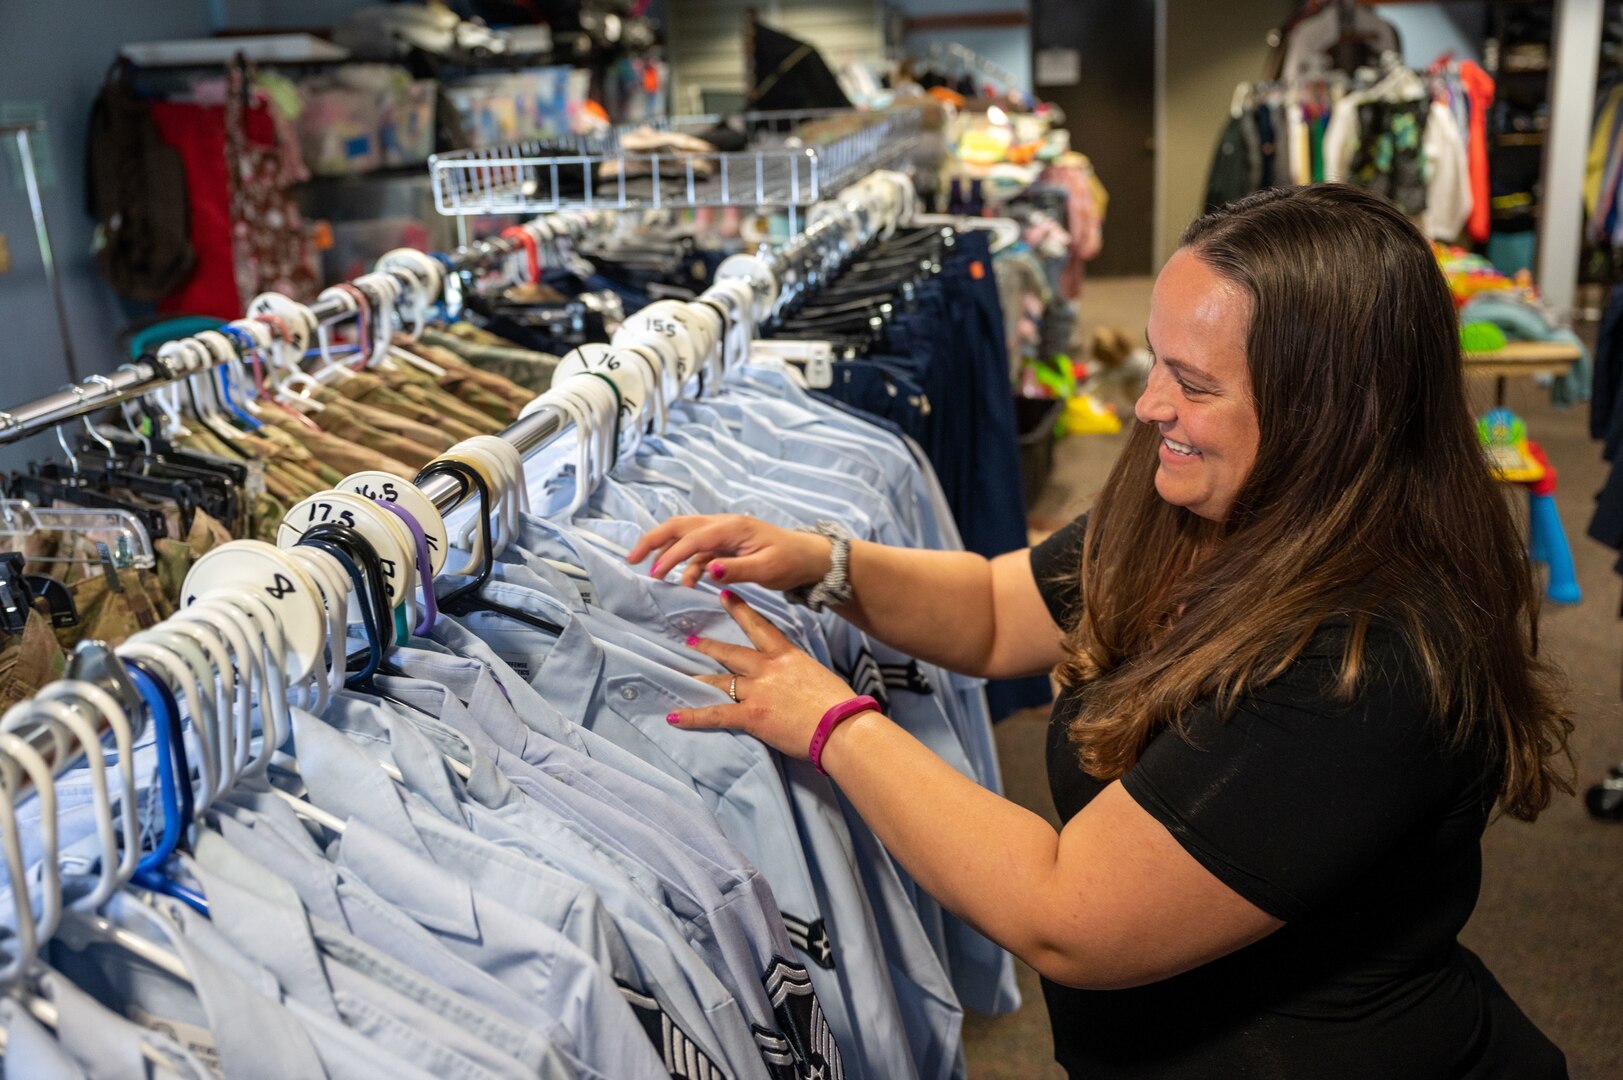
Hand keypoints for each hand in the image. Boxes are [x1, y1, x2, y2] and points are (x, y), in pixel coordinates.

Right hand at [629, 514, 832, 590]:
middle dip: (653, 540)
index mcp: (732, 527)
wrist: (808, 557)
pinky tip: (685, 582)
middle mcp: (723, 525)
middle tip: (632, 558)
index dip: (671, 554)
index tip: (656, 573)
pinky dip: (687, 564)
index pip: (693, 537)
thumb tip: (708, 571)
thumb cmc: (790, 560)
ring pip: (685, 537)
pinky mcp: (724, 546)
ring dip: (667, 552)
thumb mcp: (766, 568)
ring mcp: (722, 534)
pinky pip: (698, 552)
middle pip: (679, 526)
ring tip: (654, 574)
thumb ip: (736, 569)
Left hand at [667, 591, 864, 759]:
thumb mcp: (819, 676)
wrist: (841, 726)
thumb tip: (796, 680)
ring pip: (720, 680)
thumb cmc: (839, 704)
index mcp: (787, 655)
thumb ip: (799, 673)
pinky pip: (716, 714)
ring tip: (682, 675)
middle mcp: (768, 668)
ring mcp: (757, 691)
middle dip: (709, 646)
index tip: (724, 596)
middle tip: (690, 640)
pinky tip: (674, 717)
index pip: (759, 627)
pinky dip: (693, 717)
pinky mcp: (751, 716)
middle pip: (731, 652)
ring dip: (699, 678)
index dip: (739, 611)